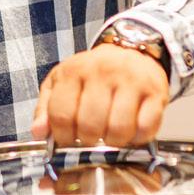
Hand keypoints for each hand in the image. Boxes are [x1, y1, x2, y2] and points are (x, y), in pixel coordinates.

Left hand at [31, 44, 168, 148]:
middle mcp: (102, 72)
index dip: (63, 138)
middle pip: (90, 125)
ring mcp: (130, 81)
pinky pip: (146, 127)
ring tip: (111, 138)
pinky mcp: (155, 91)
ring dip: (113, 144)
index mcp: (74, 71)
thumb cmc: (93, 74)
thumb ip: (46, 108)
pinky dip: (138, 139)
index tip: (68, 143)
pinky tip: (132, 133)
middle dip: (88, 143)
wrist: (132, 50)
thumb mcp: (62, 83)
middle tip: (91, 141)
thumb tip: (39, 133)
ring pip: (118, 129)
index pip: (61, 115)